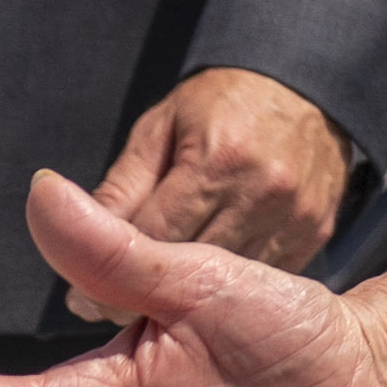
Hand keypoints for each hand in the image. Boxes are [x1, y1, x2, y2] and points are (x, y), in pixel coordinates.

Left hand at [81, 65, 351, 310]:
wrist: (307, 86)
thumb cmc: (220, 102)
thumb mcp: (159, 129)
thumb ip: (121, 188)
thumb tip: (70, 246)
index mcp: (218, 160)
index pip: (150, 239)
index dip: (106, 273)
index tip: (78, 299)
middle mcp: (262, 192)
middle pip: (187, 271)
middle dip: (141, 293)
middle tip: (111, 300)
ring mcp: (296, 216)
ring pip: (225, 284)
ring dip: (187, 295)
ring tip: (162, 287)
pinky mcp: (316, 232)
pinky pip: (260, 276)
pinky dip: (231, 282)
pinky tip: (213, 275)